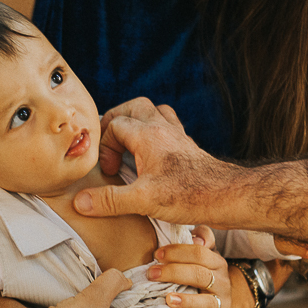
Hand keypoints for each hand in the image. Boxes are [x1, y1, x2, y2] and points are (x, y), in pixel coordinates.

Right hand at [74, 98, 236, 224]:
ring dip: (138, 122)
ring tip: (129, 144)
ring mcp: (178, 137)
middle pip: (135, 106)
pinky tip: (152, 156)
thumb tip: (80, 201)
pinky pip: (169, 128)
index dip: (105, 146)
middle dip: (117, 120)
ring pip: (154, 112)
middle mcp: (163, 129)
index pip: (115, 125)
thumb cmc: (190, 195)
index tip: (109, 171)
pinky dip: (155, 134)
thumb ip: (110, 200)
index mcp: (148, 135)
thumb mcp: (143, 200)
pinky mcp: (188, 148)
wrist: (228, 196)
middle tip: (109, 142)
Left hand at [150, 226, 234, 307]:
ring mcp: (224, 306)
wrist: (227, 306)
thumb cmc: (205, 276)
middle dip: (174, 273)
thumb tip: (195, 236)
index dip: (177, 252)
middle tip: (152, 274)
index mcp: (217, 264)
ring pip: (208, 303)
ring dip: (187, 301)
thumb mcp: (205, 255)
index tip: (157, 255)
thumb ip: (201, 238)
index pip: (199, 253)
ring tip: (167, 300)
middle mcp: (223, 284)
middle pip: (200, 275)